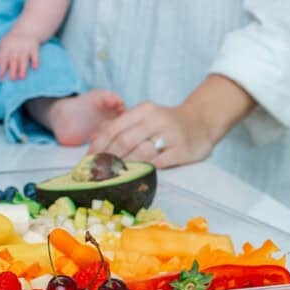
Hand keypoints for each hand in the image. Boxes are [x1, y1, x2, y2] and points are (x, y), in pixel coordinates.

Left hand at [0, 32, 39, 79]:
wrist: (26, 30)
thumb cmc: (11, 43)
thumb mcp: (3, 45)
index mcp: (6, 47)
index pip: (2, 59)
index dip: (1, 69)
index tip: (1, 79)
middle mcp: (15, 47)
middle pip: (13, 59)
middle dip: (13, 69)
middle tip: (12, 79)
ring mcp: (25, 47)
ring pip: (24, 58)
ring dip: (23, 68)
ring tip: (22, 77)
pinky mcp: (34, 47)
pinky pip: (35, 55)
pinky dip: (36, 61)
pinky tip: (35, 68)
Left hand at [88, 102, 214, 168]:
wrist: (202, 121)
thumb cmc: (166, 123)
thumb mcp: (144, 117)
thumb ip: (121, 126)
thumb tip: (94, 139)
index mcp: (142, 111)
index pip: (114, 128)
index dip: (98, 147)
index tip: (87, 162)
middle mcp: (156, 120)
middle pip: (125, 140)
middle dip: (107, 159)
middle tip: (97, 174)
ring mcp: (171, 134)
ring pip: (142, 152)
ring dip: (125, 167)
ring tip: (112, 178)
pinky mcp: (184, 149)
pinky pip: (161, 162)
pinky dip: (147, 170)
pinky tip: (137, 177)